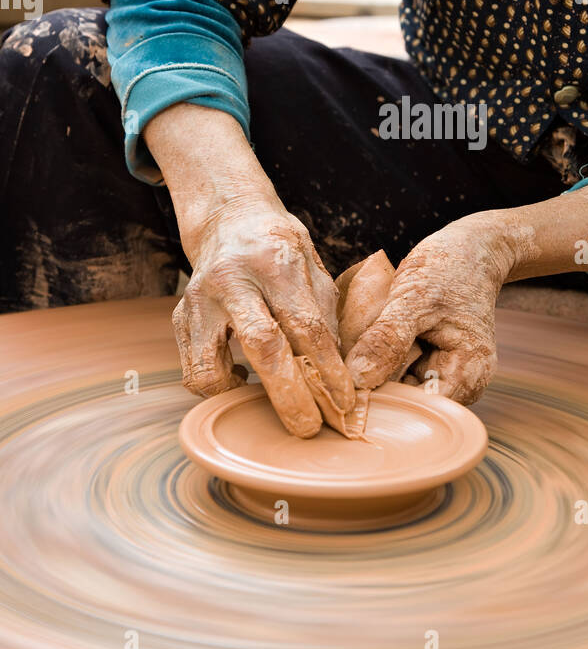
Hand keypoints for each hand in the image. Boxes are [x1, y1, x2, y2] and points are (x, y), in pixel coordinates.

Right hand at [172, 196, 355, 435]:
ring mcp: (199, 300)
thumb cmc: (278, 248)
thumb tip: (345, 372)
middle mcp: (232, 280)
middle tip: (309, 429)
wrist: (228, 220)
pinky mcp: (181, 319)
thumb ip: (326, 314)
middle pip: (261, 345)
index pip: (306, 325)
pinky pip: (195, 370)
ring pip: (209, 366)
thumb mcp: (312, 267)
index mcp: (275, 262)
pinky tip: (243, 378)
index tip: (345, 402)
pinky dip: (219, 386)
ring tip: (266, 407)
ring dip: (240, 398)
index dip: (328, 370)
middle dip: (289, 396)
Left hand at [343, 212, 525, 404]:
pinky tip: (375, 337)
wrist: (472, 250)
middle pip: (408, 404)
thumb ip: (387, 339)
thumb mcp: (415, 298)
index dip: (382, 400)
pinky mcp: (431, 363)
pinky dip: (383, 357)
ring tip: (368, 336)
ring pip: (399, 387)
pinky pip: (399, 371)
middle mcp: (462, 384)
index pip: (419, 411)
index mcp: (469, 374)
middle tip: (354, 349)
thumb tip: (356, 380)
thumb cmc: (450, 268)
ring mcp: (446, 374)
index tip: (348, 382)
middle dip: (377, 382)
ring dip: (377, 368)